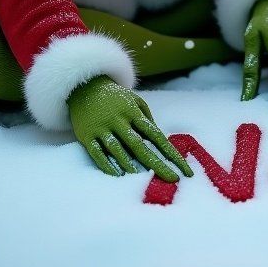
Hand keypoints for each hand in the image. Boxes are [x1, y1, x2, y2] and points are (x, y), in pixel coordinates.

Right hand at [67, 76, 191, 181]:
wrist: (84, 87)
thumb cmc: (115, 97)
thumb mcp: (134, 101)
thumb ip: (147, 119)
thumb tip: (159, 139)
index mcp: (134, 113)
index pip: (156, 135)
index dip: (170, 153)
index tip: (183, 168)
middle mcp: (119, 121)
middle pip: (140, 145)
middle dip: (157, 163)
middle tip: (172, 178)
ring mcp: (103, 129)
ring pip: (119, 150)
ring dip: (131, 165)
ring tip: (146, 179)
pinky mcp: (88, 136)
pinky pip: (98, 153)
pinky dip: (107, 164)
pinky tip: (117, 175)